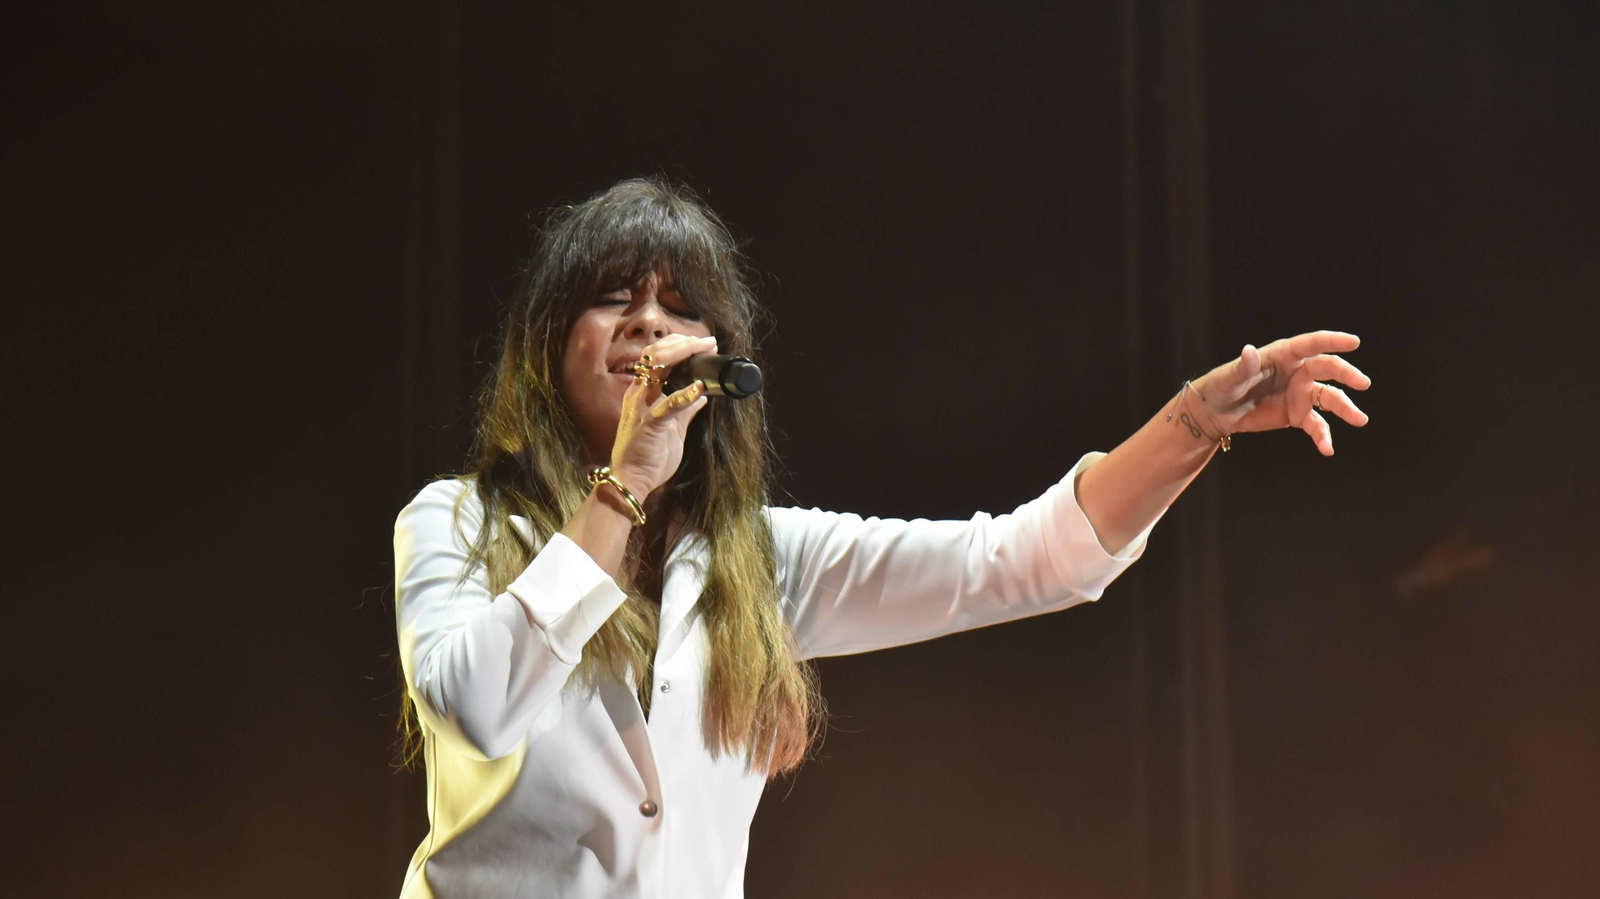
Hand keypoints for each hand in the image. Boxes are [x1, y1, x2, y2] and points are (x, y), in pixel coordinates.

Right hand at [609, 334, 717, 495]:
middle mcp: (638, 393)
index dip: (679, 345)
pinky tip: (700, 387)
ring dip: (683, 355)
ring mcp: (641, 406)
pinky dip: (685, 394)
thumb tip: (701, 395)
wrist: (631, 480)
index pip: (656, 356)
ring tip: (704, 350)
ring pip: (657, 367)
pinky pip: (668, 404)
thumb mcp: (672, 428)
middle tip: (707, 341)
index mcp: (641, 392)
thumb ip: (684, 410)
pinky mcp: (649, 422)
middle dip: (683, 343)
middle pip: (655, 354)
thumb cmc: (648, 455)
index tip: (703, 343)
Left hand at [1192, 330, 1370, 455]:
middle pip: (1328, 369)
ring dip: (1346, 408)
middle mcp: (1297, 372)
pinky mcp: (1298, 415)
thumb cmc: (1222, 386)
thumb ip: (1244, 367)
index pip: (1311, 344)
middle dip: (1346, 375)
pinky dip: (1323, 436)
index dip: (1332, 341)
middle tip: (1363, 383)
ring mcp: (1300, 393)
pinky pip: (1317, 425)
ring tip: (1360, 420)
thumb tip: (1249, 352)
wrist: (1217, 412)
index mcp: (1283, 355)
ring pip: (1330, 398)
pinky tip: (1327, 449)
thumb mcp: (1230, 377)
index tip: (1353, 342)